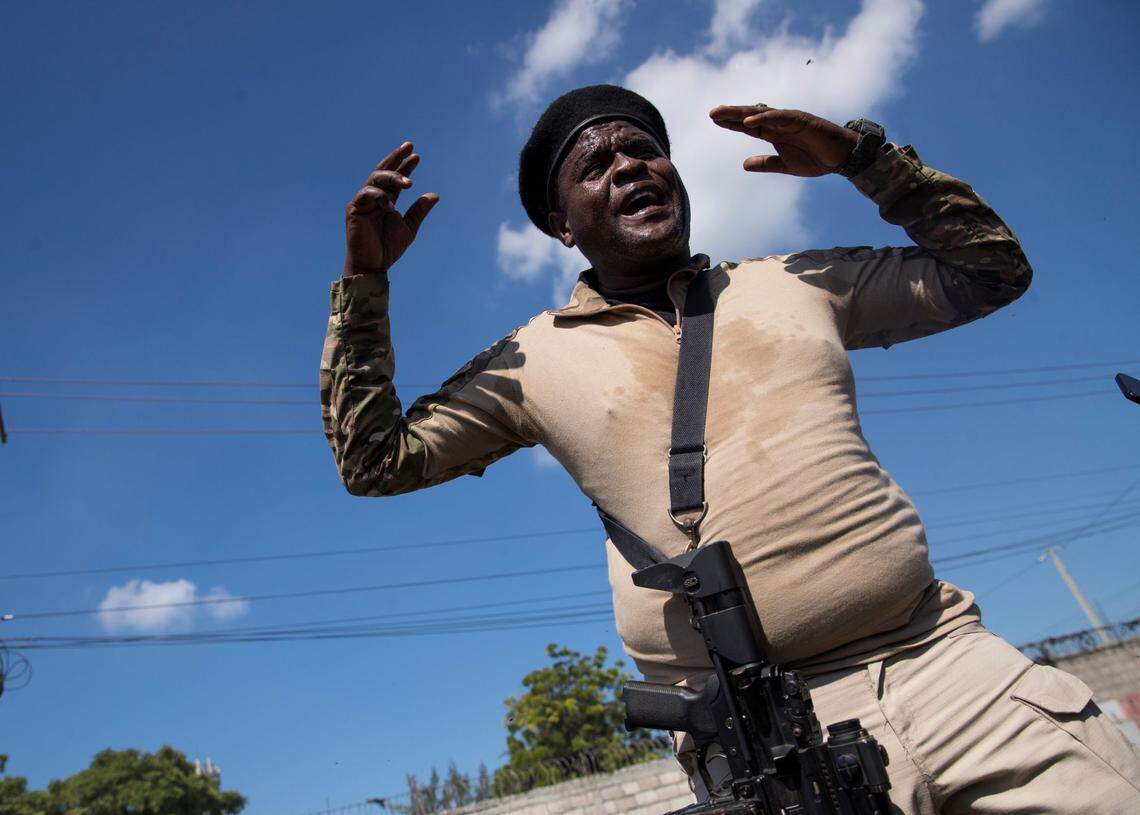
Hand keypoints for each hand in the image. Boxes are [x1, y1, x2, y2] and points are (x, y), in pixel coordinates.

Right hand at [343, 141, 438, 275]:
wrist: (373, 265)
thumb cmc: (388, 248)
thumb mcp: (409, 227)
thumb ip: (419, 211)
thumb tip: (435, 195)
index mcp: (387, 200)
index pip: (395, 178)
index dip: (405, 166)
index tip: (416, 156)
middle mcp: (374, 197)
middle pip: (383, 171)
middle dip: (396, 158)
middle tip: (409, 147)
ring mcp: (362, 201)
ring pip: (375, 179)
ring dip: (392, 177)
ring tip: (409, 183)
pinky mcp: (353, 209)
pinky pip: (365, 194)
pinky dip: (379, 196)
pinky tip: (390, 204)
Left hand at [708, 105, 859, 176]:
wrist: (842, 158)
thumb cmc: (816, 159)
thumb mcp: (786, 166)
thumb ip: (766, 164)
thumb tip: (743, 164)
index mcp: (775, 134)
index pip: (749, 126)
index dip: (731, 123)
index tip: (714, 120)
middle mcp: (779, 124)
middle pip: (751, 117)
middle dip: (731, 114)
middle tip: (711, 113)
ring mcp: (789, 120)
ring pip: (761, 114)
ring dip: (741, 113)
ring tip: (723, 113)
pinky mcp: (801, 120)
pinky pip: (779, 118)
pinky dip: (763, 118)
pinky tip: (747, 121)